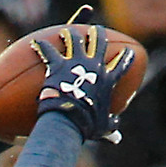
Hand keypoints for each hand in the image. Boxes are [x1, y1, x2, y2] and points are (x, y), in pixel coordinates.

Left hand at [32, 24, 133, 141]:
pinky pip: (49, 51)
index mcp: (107, 81)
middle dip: (98, 34)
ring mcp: (76, 63)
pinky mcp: (58, 65)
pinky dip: (42, 47)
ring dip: (71, 34)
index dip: (126, 58)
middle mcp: (94, 67)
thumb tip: (116, 135)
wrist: (68, 120)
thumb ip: (111, 127)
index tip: (128, 52)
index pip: (121, 66)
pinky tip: (37, 43)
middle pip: (99, 42)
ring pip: (75, 39)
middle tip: (96, 30)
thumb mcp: (103, 128)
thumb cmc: (87, 126)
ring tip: (67, 32)